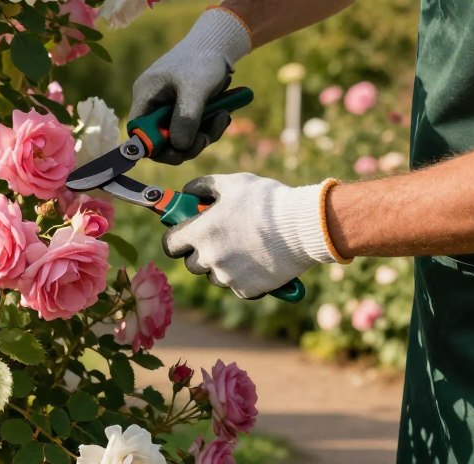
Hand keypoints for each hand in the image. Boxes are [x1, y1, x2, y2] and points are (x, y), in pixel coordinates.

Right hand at [129, 8, 250, 163]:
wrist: (218, 42)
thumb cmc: (202, 61)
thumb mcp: (195, 90)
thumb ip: (186, 119)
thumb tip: (180, 148)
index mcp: (146, 96)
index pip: (139, 132)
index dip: (155, 148)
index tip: (179, 154)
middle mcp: (153, 102)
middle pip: (162, 138)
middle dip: (187, 142)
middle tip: (207, 138)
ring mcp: (168, 105)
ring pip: (181, 135)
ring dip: (203, 134)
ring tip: (223, 117)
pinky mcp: (183, 106)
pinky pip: (192, 126)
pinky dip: (208, 125)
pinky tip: (223, 114)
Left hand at [163, 173, 338, 298]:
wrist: (303, 227)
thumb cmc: (266, 201)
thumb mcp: (233, 183)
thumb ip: (204, 187)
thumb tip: (188, 192)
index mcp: (201, 232)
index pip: (170, 244)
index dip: (175, 238)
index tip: (184, 234)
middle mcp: (209, 258)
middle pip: (191, 263)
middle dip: (200, 252)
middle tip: (218, 239)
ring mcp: (228, 277)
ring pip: (214, 276)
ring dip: (221, 266)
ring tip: (242, 249)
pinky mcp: (247, 290)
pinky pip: (236, 287)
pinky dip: (243, 278)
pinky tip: (257, 261)